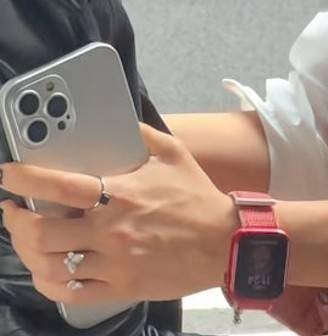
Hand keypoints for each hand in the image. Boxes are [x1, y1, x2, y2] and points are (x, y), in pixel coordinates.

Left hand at [0, 123, 236, 306]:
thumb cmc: (197, 197)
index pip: (60, 186)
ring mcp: (113, 262)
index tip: (8, 174)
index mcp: (120, 192)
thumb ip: (141, 133)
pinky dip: (51, 284)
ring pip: (52, 265)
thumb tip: (120, 119)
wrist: (222, 242)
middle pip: (43, 233)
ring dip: (29, 253)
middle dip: (18, 222)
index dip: (26, 178)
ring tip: (25, 239)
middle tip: (13, 210)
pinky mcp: (120, 286)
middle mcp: (111, 229)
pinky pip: (72, 292)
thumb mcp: (172, 153)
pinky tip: (46, 272)